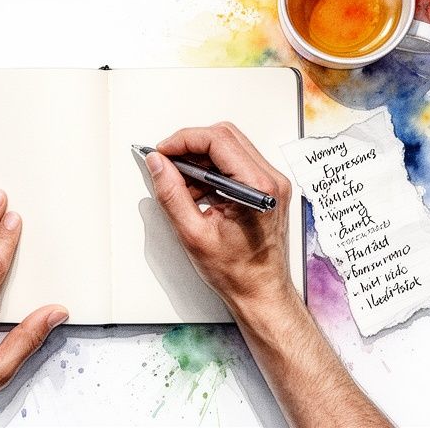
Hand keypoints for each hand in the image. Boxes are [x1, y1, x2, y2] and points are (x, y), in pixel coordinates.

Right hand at [144, 122, 297, 313]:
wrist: (261, 292)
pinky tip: (197, 194)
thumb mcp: (194, 234)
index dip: (184, 140)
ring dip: (200, 161)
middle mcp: (270, 180)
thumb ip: (172, 194)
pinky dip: (211, 172)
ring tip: (182, 188)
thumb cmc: (238, 273)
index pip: (218, 140)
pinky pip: (235, 164)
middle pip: (225, 137)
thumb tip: (158, 164)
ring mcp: (271, 183)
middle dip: (190, 147)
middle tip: (167, 164)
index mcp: (257, 188)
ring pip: (229, 148)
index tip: (162, 152)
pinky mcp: (266, 189)